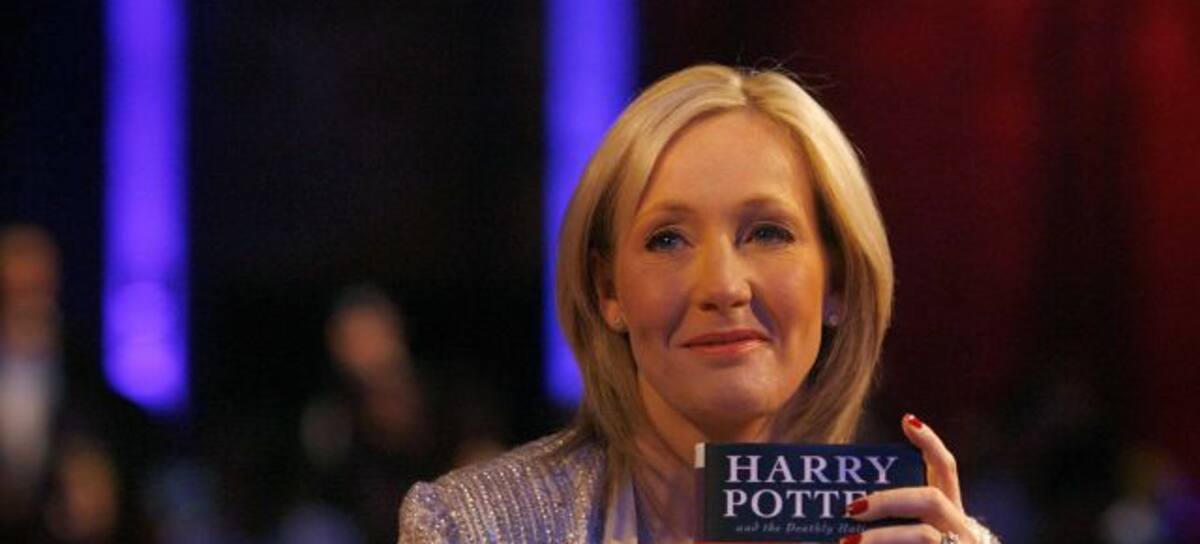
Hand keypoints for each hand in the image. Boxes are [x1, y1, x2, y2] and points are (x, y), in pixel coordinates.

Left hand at [839, 414, 974, 543]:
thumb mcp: (912, 534)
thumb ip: (889, 518)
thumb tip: (842, 508)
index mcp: (950, 514)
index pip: (946, 469)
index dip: (931, 442)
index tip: (907, 420)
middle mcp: (961, 531)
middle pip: (930, 500)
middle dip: (888, 500)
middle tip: (852, 507)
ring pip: (924, 537)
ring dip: (882, 538)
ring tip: (846, 542)